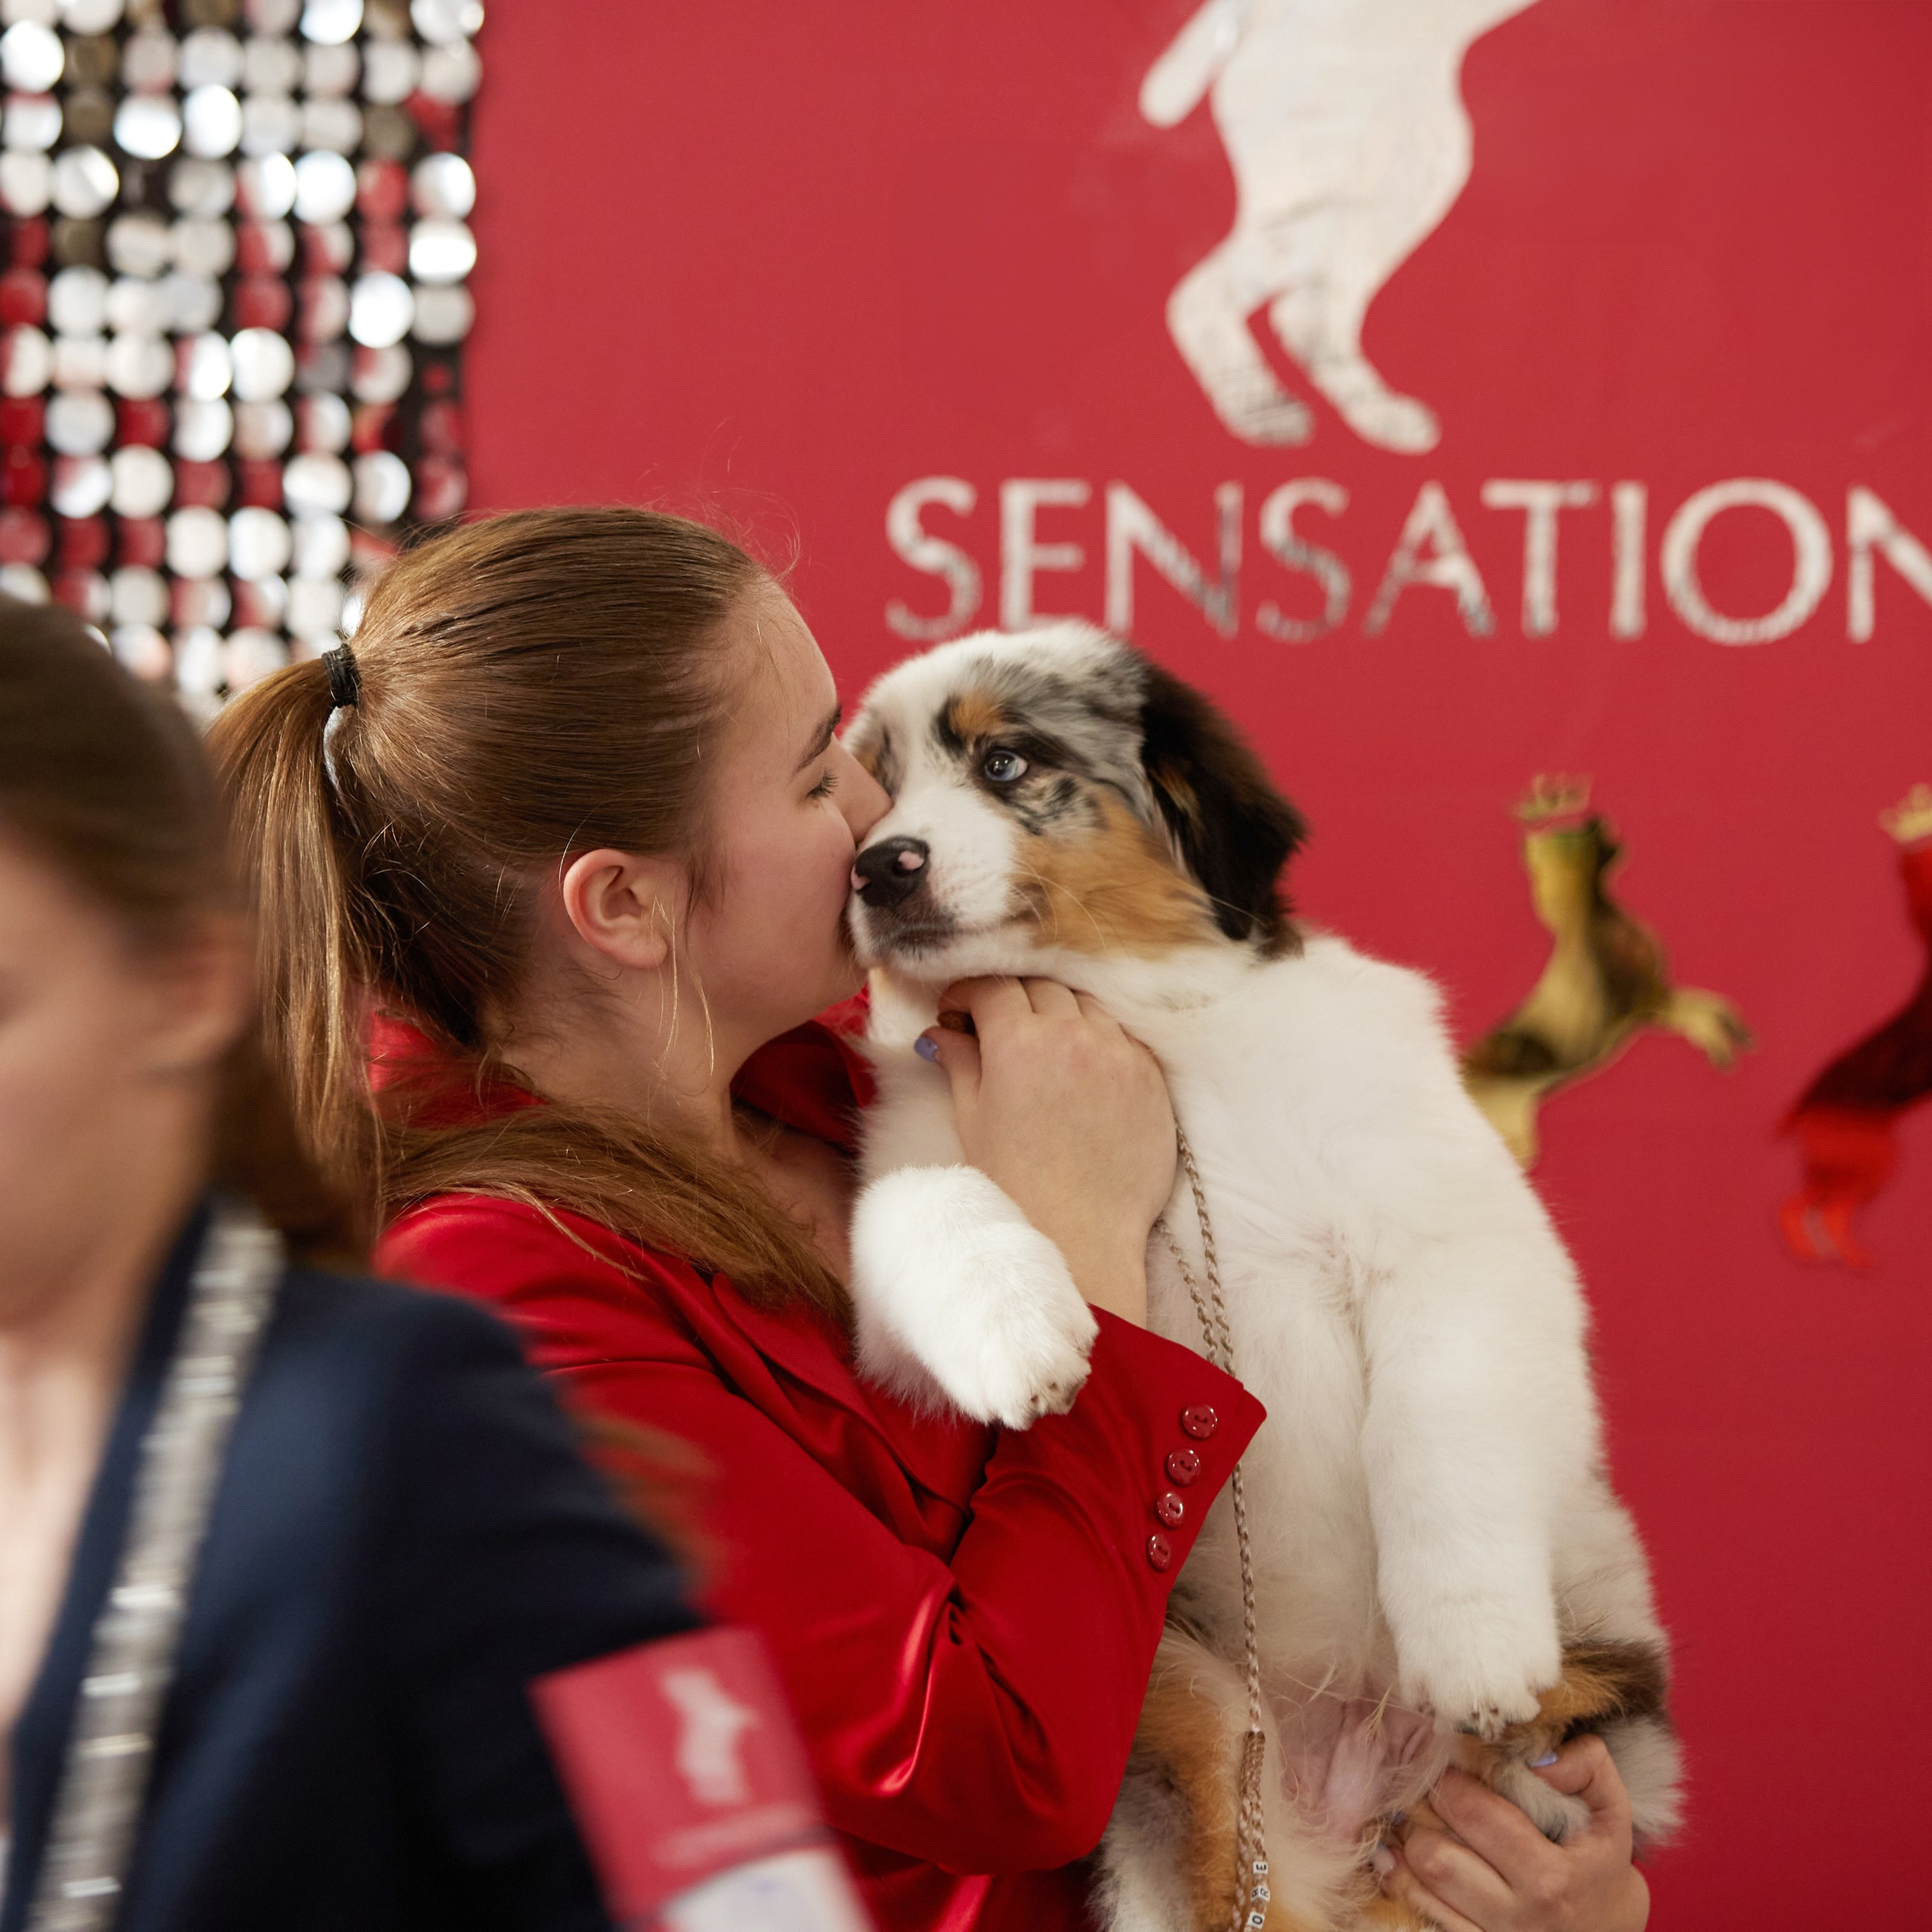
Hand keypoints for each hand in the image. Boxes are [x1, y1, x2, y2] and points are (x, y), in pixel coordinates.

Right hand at [918, 977, 1174, 1323]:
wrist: (1082, 1234)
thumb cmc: (1018, 1184)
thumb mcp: (973, 1119)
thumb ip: (960, 1062)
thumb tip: (941, 1032)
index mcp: (1019, 1043)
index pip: (992, 986)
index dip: (969, 992)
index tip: (960, 1010)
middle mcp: (1073, 1034)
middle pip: (1040, 985)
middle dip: (1013, 998)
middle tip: (998, 1026)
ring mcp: (1118, 1051)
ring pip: (1085, 1002)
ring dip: (1059, 1011)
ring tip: (1044, 1045)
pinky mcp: (1150, 1073)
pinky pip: (1122, 1033)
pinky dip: (1098, 1037)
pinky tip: (1083, 1066)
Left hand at [1375, 1738, 1648, 1931]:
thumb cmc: (1600, 1864)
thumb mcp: (1611, 1812)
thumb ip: (1586, 1766)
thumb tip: (1536, 1755)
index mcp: (1552, 1877)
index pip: (1475, 1815)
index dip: (1450, 1781)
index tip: (1448, 1765)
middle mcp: (1520, 1916)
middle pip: (1436, 1855)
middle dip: (1420, 1813)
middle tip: (1425, 1792)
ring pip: (1421, 1885)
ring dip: (1407, 1847)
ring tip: (1415, 1822)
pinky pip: (1421, 1914)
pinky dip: (1404, 1882)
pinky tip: (1405, 1860)